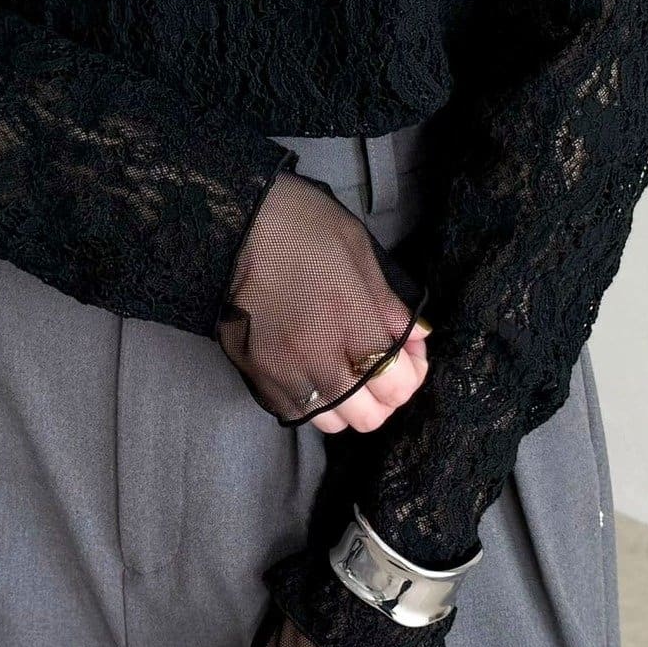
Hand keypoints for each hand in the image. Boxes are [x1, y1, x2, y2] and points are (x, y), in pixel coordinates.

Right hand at [220, 169, 429, 428]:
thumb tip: (416, 339)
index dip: (412, 373)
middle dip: (383, 396)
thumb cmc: (301, 225)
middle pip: (366, 416)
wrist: (231, 225)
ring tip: (345, 373)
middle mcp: (317, 356)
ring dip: (346, 404)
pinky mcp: (254, 373)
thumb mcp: (358, 251)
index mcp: (350, 319)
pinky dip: (310, 403)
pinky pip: (292, 412)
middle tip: (380, 368)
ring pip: (329, 421)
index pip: (397, 384)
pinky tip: (312, 375)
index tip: (409, 354)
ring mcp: (282, 370)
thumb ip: (388, 303)